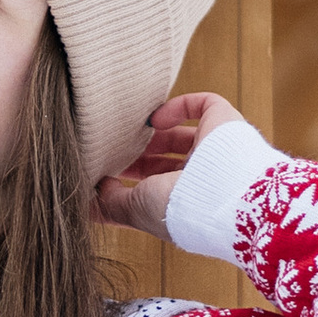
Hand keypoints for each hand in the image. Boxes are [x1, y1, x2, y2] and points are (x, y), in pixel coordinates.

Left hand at [95, 92, 238, 238]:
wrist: (221, 193)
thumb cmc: (180, 210)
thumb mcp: (135, 211)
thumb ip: (111, 203)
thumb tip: (92, 194)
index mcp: (183, 204)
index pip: (152, 191)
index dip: (129, 182)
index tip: (103, 175)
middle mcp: (200, 180)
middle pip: (165, 163)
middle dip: (139, 155)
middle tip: (111, 148)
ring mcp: (214, 151)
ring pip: (183, 136)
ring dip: (155, 134)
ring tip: (129, 131)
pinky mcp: (225, 123)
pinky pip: (203, 106)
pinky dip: (178, 107)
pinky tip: (156, 119)